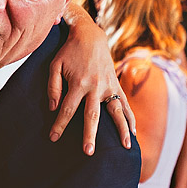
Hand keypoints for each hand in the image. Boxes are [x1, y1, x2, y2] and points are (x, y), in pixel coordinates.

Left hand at [48, 27, 134, 154]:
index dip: (59, 124)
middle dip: (90, 134)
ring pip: (115, 112)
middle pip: (92, 115)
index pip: (67, 109)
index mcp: (78, 82)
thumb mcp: (55, 65)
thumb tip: (53, 108)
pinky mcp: (116, 85)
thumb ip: (53, 87)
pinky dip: (130, 118)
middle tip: (88, 152)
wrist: (90, 36)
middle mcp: (95, 86)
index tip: (53, 138)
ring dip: (120, 130)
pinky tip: (133, 132)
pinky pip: (125, 104)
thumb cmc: (69, 52)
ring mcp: (108, 86)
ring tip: (125, 147)